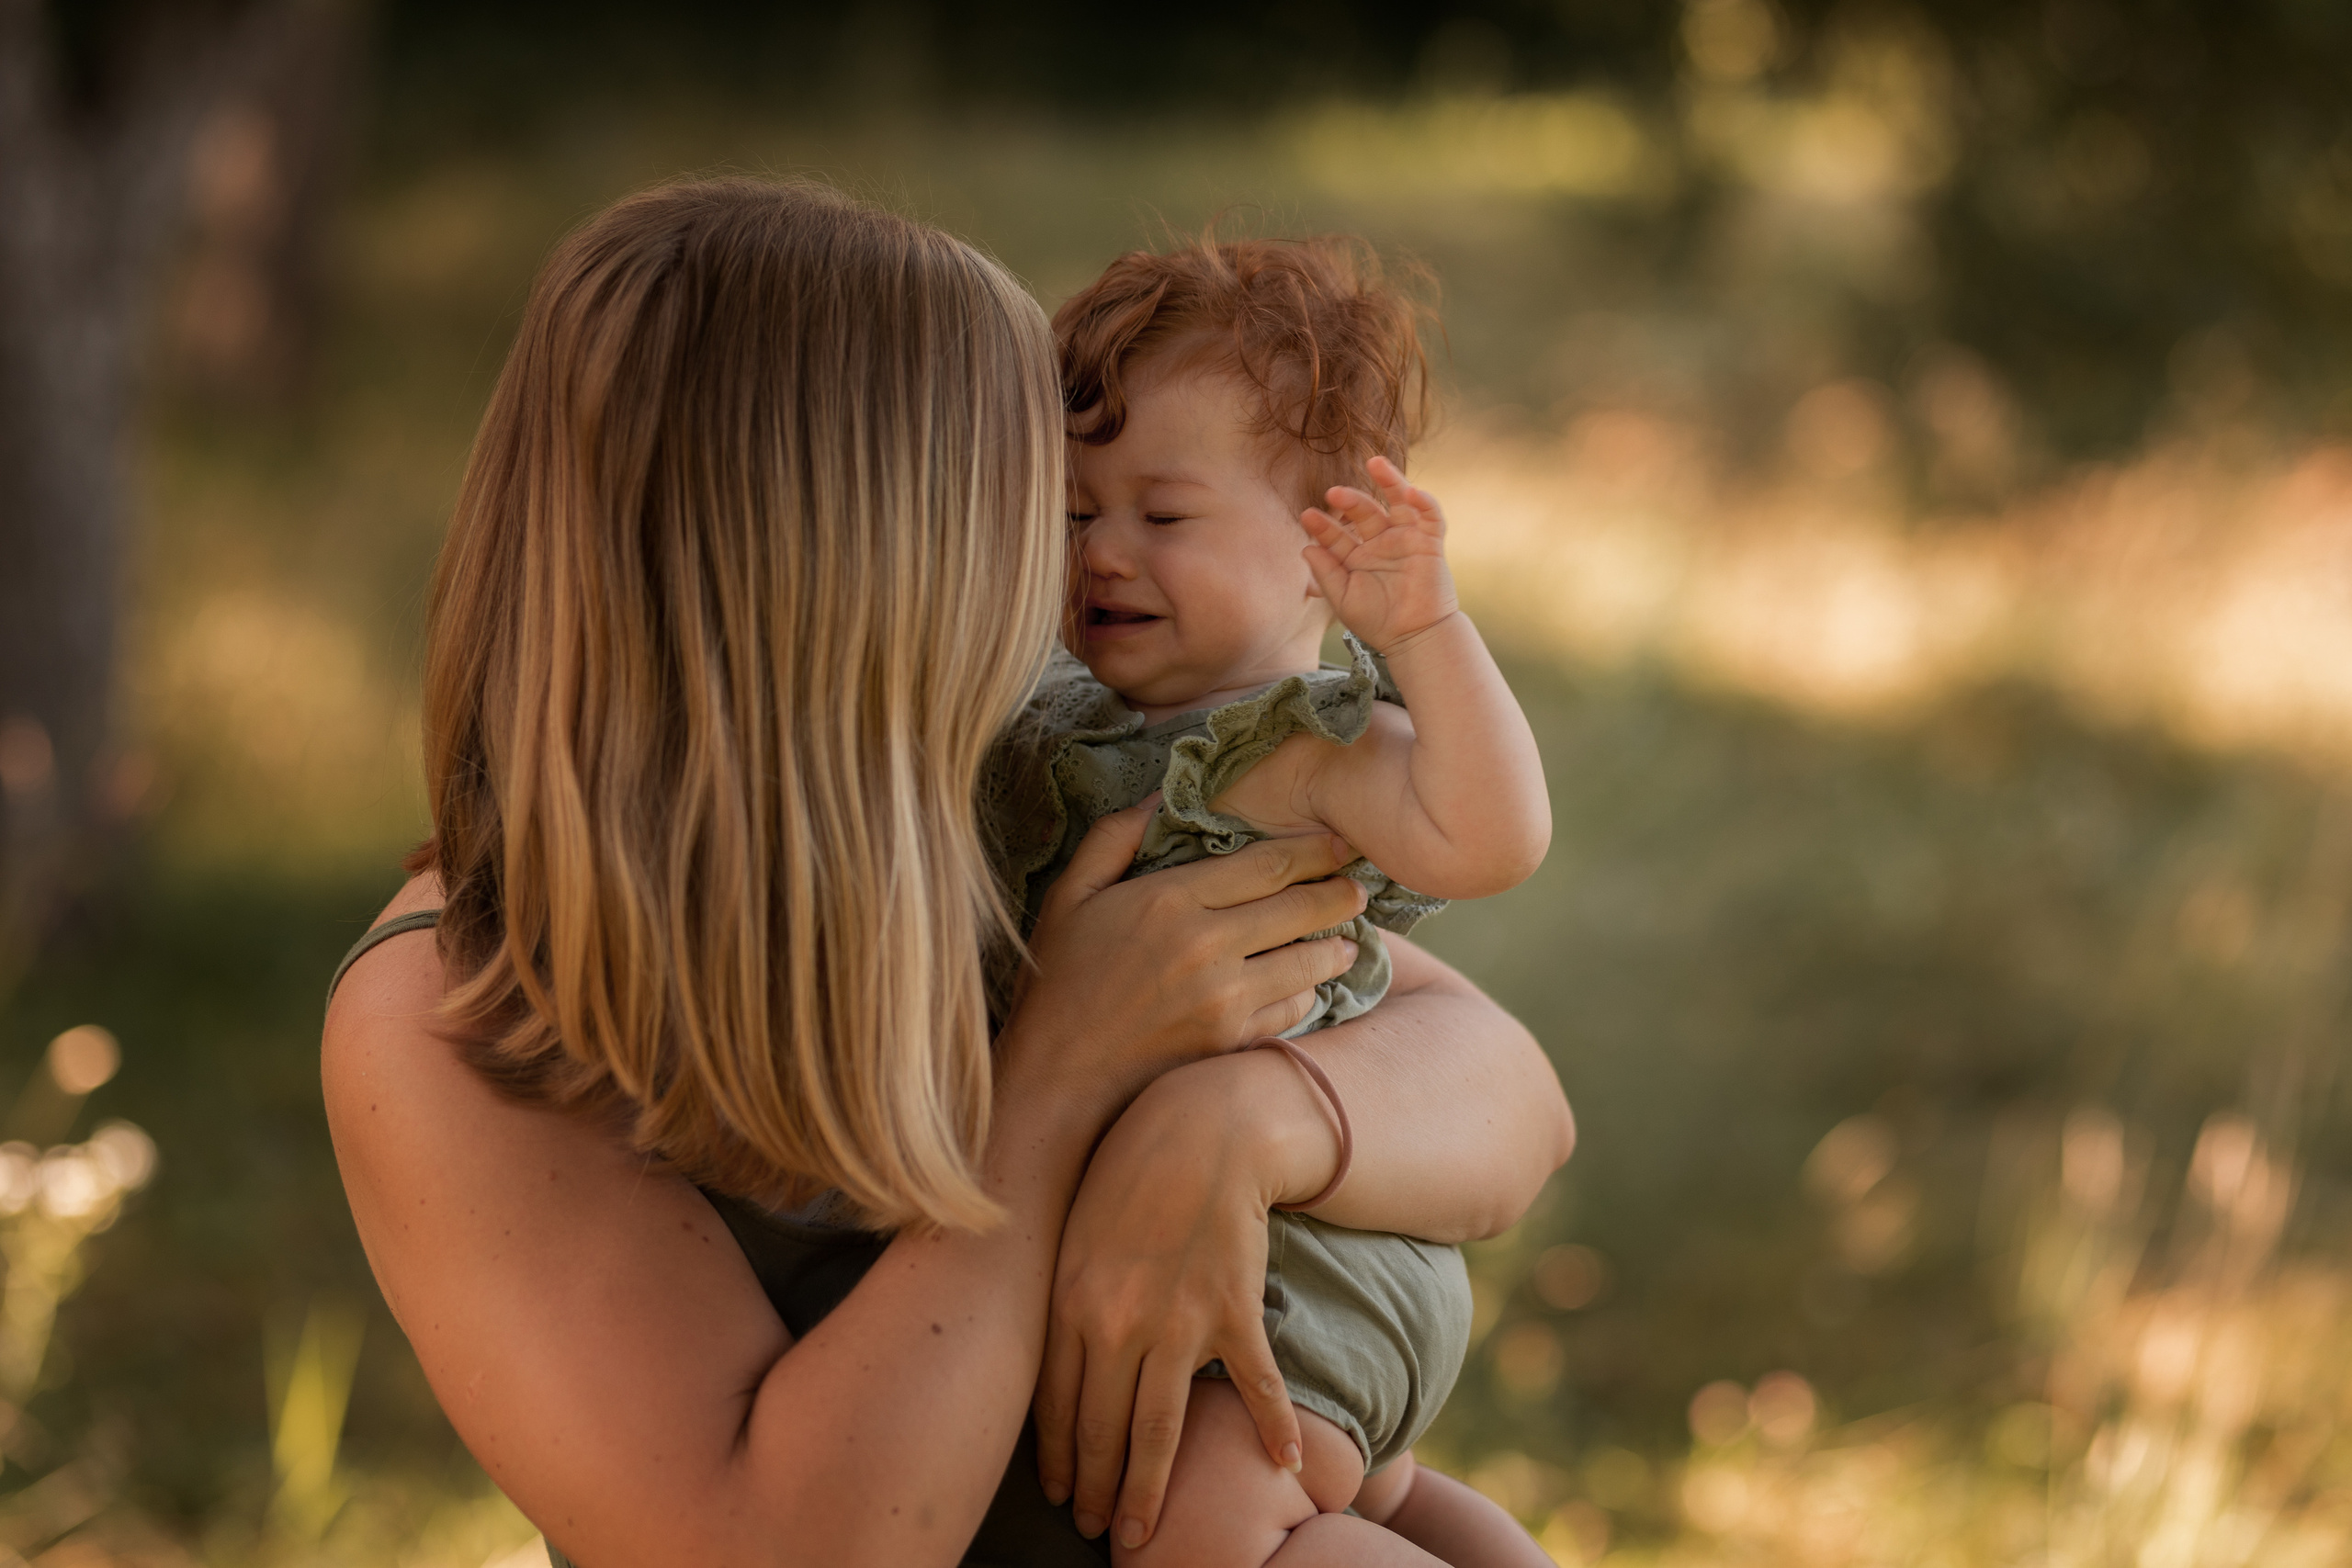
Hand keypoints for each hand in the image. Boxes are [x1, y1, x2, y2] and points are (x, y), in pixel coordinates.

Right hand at [998, 799, 1368, 1124]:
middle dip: (1339, 891)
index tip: (1339, 843)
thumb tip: (1157, 796)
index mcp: (1170, 898)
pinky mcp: (1232, 1042)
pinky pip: (1292, 1009)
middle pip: (1299, 907)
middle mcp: (1206, 945)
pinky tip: (1308, 986)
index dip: (1312, 850)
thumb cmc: (1058, 982)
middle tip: (1360, 885)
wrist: (1057, 1078)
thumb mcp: (1069, 896)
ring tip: (1349, 937)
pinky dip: (1306, 994)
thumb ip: (1112, 839)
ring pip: (1307, 960)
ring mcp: (1224, 997)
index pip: (1265, 864)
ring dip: (1336, 945)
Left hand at [1033, 1050, 1342, 1549]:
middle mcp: (1117, 1325)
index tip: (1059, 1493)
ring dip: (1149, 1487)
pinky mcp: (1232, 1311)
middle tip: (1097, 1529)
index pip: (1057, 1406)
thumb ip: (1062, 1291)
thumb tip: (1045, 1345)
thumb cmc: (1129, 1165)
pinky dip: (1274, 1426)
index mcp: (1071, 1304)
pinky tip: (1287, 1464)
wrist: (1203, 1127)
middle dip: (1096, 1488)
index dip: (1058, 1458)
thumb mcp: (1074, 1227)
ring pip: (1159, 1427)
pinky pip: (1254, 1385)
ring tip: (1142, 1532)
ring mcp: (1177, 1323)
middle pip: (1102, 1429)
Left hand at [1299, 455, 1460, 654]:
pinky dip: (1424, 501)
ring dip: (1389, 480)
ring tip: (1374, 462)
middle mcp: (1380, 542)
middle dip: (1350, 500)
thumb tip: (1306, 548)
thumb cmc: (1377, 621)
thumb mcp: (1343, 598)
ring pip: (1398, 502)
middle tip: (1333, 492)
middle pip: (1365, 511)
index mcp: (1357, 555)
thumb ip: (1325, 573)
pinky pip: (1430, 516)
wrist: (1414, 638)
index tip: (1306, 516)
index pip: (1337, 534)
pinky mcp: (1430, 543)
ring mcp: (1406, 539)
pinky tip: (1412, 491)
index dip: (1323, 526)